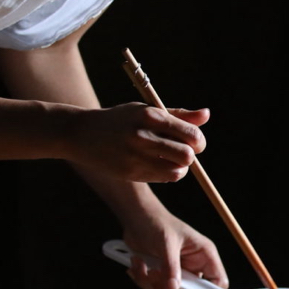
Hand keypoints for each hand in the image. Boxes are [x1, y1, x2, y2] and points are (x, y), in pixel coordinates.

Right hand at [68, 103, 208, 182]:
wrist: (81, 133)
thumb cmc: (121, 119)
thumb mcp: (146, 110)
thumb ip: (178, 115)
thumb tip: (206, 115)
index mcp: (150, 116)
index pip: (191, 134)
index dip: (199, 141)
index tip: (195, 141)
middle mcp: (143, 136)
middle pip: (186, 155)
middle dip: (191, 155)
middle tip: (185, 152)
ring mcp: (135, 156)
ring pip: (177, 171)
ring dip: (181, 167)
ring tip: (173, 160)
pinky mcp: (130, 173)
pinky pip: (163, 178)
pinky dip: (168, 173)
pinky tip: (159, 165)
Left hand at [120, 210, 227, 288]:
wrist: (136, 217)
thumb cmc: (157, 221)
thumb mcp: (166, 242)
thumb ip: (171, 266)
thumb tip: (174, 286)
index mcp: (204, 254)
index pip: (218, 281)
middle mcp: (193, 265)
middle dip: (167, 287)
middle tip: (154, 273)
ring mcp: (177, 271)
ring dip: (150, 281)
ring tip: (141, 264)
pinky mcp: (162, 274)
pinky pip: (155, 288)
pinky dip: (142, 279)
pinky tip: (137, 264)